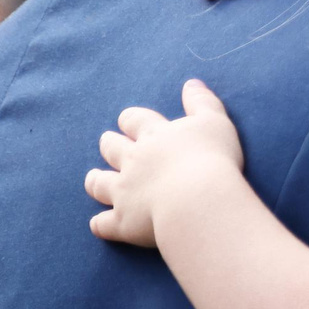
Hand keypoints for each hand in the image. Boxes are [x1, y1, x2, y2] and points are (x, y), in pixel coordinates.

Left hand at [83, 79, 246, 246]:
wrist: (200, 201)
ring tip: (93, 178)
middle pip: (111, 148)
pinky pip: (103, 224)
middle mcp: (133, 161)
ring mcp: (124, 192)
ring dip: (95, 181)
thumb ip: (202, 102)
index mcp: (154, 136)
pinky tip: (99, 224)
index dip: (130, 120)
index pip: (133, 120)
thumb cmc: (212, 159)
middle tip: (109, 145)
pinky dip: (100, 224)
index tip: (128, 122)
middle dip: (109, 146)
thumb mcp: (215, 122)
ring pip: (99, 183)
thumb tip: (192, 83)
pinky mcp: (123, 221)